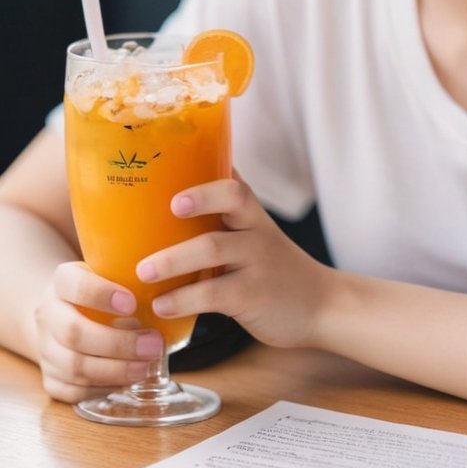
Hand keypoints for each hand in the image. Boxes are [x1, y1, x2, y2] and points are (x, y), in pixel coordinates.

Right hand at [34, 262, 164, 402]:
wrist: (64, 312)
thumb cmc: (101, 290)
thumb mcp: (111, 272)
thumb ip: (133, 276)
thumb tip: (180, 283)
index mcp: (62, 281)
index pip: (74, 285)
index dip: (101, 295)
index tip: (132, 304)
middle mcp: (48, 313)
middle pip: (75, 333)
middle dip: (118, 344)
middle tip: (153, 346)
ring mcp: (45, 348)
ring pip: (73, 366)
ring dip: (115, 371)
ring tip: (146, 368)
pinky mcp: (49, 377)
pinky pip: (72, 391)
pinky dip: (102, 388)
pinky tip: (127, 382)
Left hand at [136, 177, 329, 348]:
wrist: (323, 306)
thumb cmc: (275, 272)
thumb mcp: (256, 239)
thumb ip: (224, 224)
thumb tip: (164, 219)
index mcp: (252, 213)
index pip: (232, 177)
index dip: (206, 165)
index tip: (175, 161)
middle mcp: (256, 229)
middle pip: (233, 197)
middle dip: (198, 197)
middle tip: (168, 207)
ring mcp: (257, 260)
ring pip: (213, 247)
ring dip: (172, 259)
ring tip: (143, 271)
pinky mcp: (252, 294)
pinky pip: (213, 292)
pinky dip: (183, 299)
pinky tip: (162, 305)